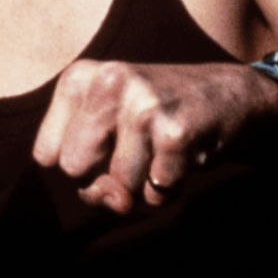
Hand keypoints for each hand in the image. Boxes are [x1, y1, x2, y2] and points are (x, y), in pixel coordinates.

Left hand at [32, 60, 277, 214]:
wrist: (230, 93)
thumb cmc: (157, 116)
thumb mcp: (108, 130)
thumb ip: (90, 173)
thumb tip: (115, 199)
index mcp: (80, 77)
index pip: (47, 155)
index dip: (81, 161)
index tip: (107, 137)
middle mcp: (107, 82)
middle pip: (75, 170)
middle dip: (105, 173)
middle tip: (136, 145)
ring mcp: (141, 105)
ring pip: (118, 187)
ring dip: (142, 182)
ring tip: (162, 147)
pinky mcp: (174, 132)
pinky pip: (154, 194)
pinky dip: (169, 186)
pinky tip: (184, 153)